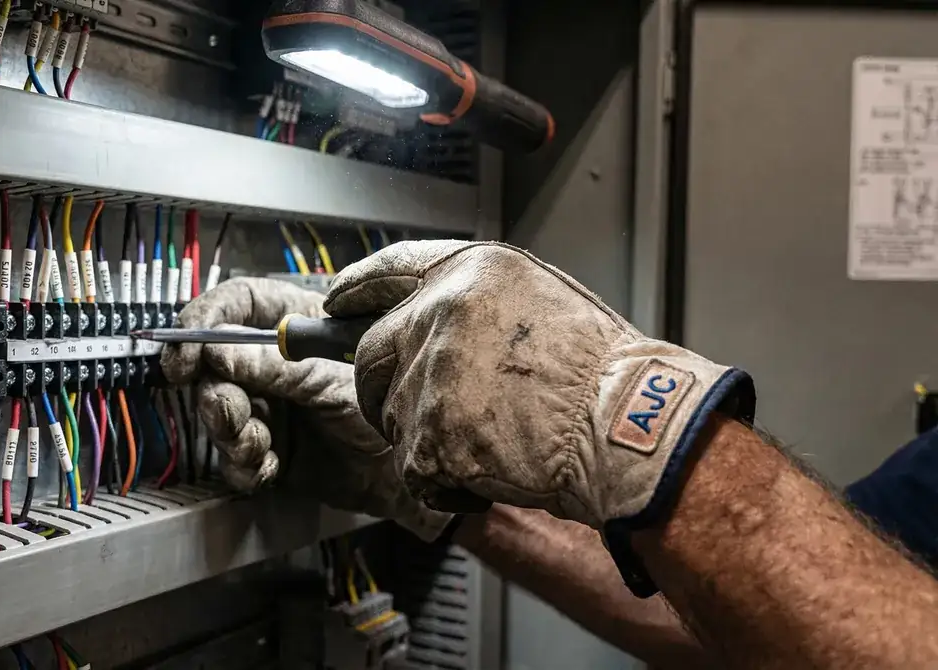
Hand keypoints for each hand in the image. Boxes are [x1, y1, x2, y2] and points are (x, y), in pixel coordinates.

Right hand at [160, 277, 451, 539]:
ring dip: (230, 432)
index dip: (203, 323)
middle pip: (215, 366)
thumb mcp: (332, 379)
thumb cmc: (393, 405)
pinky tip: (269, 464)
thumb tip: (219, 354)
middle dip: (215, 392)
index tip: (186, 353)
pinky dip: (246, 464)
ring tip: (258, 443)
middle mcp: (275, 364)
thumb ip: (276, 367)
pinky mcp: (271, 450)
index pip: (234, 306)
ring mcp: (271, 406)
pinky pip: (235, 457)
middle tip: (231, 411)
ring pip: (219, 414)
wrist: (413, 470)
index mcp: (295, 325)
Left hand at [324, 241, 754, 529]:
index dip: (354, 290)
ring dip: (424, 435)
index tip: (335, 303)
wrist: (626, 425)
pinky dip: (442, 480)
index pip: (387, 271)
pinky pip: (413, 465)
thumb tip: (421, 314)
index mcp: (470, 272)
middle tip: (425, 409)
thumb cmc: (599, 371)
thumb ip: (471, 301)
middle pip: (371, 354)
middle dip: (385, 386)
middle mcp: (441, 314)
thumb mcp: (538, 297)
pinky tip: (489, 468)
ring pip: (391, 415)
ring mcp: (432, 374)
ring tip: (488, 437)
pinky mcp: (431, 433)